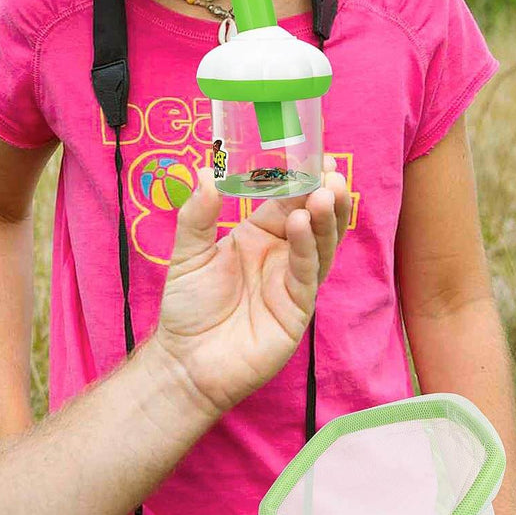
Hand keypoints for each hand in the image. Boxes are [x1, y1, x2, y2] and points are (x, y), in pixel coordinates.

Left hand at [154, 156, 349, 415]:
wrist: (185, 361)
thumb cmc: (188, 306)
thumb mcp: (187, 252)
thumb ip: (197, 214)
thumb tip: (206, 172)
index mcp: (259, 234)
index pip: (288, 199)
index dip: (302, 178)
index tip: (315, 153)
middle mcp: (282, 255)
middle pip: (314, 219)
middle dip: (326, 194)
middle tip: (331, 169)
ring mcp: (292, 282)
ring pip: (321, 244)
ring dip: (326, 218)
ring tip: (326, 191)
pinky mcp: (296, 310)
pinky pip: (307, 274)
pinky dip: (308, 248)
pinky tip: (302, 224)